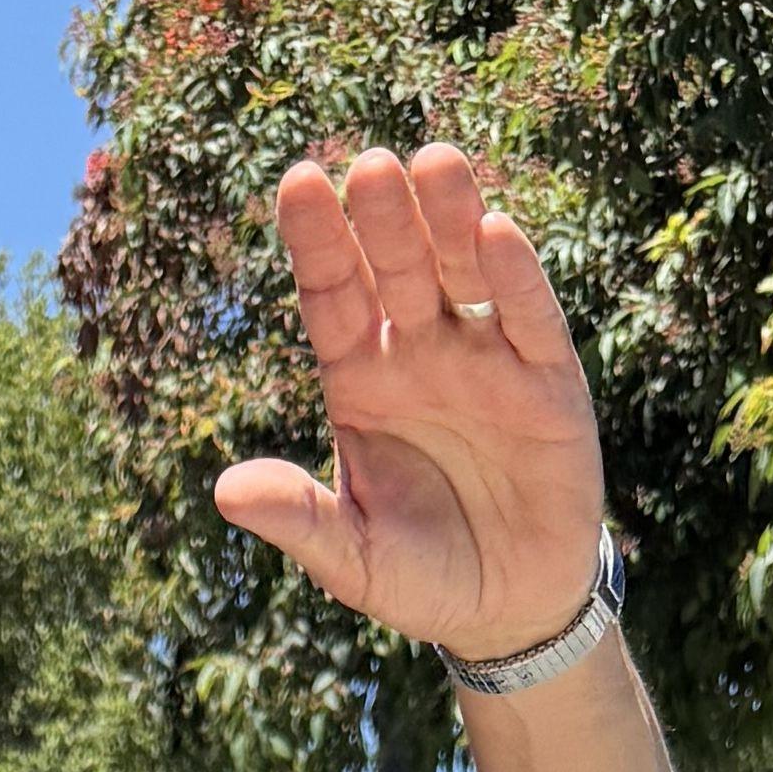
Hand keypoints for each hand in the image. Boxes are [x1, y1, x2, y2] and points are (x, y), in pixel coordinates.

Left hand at [217, 141, 612, 669]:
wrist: (510, 608)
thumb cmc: (421, 576)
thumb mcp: (352, 560)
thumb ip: (299, 521)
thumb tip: (225, 491)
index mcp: (359, 378)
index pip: (332, 294)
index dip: (317, 240)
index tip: (298, 182)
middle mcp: (418, 350)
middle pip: (395, 268)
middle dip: (384, 218)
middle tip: (370, 166)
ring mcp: (484, 357)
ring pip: (462, 271)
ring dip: (449, 219)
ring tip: (434, 163)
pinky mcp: (546, 379)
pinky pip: (527, 317)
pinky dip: (514, 277)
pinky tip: (496, 232)